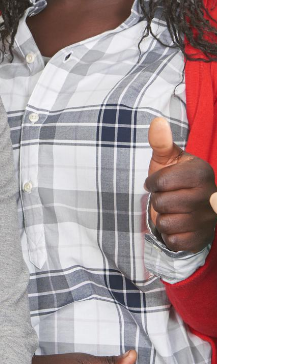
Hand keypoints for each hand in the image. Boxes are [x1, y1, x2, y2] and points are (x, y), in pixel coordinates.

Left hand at [145, 118, 215, 252]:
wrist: (186, 205)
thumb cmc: (174, 178)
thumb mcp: (167, 158)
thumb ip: (160, 142)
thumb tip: (157, 122)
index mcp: (201, 172)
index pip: (160, 183)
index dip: (153, 183)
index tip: (159, 182)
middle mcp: (210, 196)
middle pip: (162, 203)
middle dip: (158, 201)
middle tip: (167, 197)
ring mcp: (209, 219)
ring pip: (167, 223)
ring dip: (162, 218)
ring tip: (172, 211)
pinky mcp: (204, 239)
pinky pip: (174, 241)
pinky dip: (169, 235)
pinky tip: (177, 226)